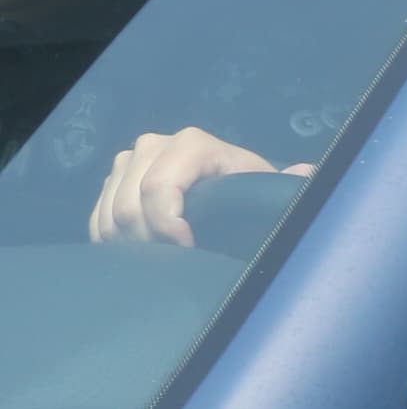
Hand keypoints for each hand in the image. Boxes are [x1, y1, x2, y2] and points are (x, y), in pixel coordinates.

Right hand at [87, 127, 306, 248]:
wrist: (229, 189)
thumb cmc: (250, 192)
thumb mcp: (268, 189)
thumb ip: (286, 185)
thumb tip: (308, 173)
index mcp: (192, 144)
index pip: (159, 187)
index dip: (167, 224)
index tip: (188, 249)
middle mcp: (154, 146)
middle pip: (129, 205)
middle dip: (149, 242)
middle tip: (174, 264)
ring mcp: (128, 162)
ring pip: (110, 213)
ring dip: (130, 245)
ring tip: (161, 262)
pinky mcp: (110, 182)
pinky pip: (96, 218)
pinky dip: (113, 242)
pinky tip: (138, 255)